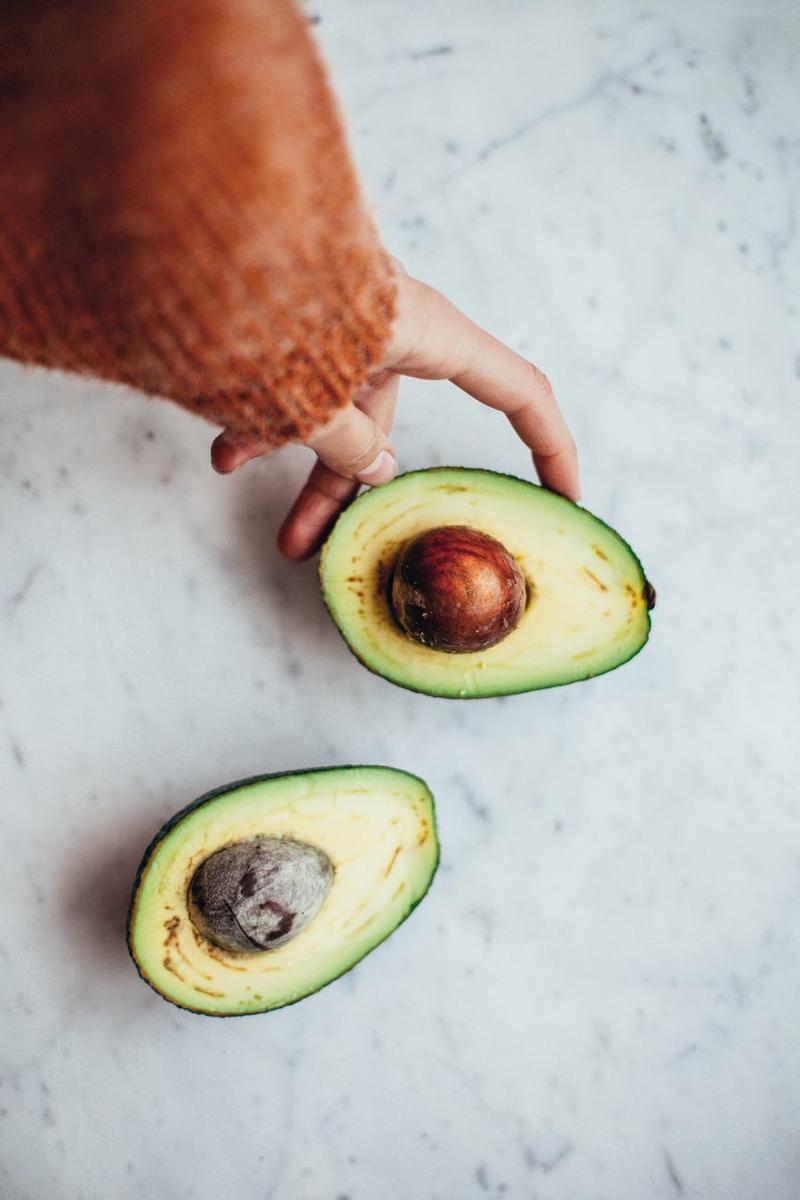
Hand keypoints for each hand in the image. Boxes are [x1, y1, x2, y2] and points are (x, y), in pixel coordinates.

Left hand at [211, 262, 579, 560]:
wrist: (194, 209)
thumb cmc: (267, 297)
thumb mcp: (313, 399)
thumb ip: (349, 447)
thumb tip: (377, 471)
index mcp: (428, 332)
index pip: (519, 393)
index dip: (552, 447)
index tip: (563, 498)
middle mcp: (391, 327)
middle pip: (383, 426)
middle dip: (340, 492)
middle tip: (313, 547)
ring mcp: (339, 319)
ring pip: (323, 408)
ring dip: (288, 460)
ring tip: (259, 513)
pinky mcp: (292, 312)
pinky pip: (286, 377)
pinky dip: (258, 417)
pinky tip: (223, 453)